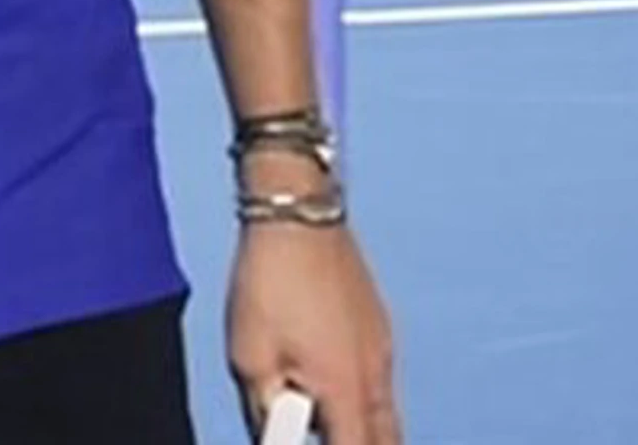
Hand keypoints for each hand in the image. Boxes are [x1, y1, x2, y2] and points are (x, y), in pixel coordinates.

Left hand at [229, 220, 398, 443]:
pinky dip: (363, 401)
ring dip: (363, 430)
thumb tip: (270, 440)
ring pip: (387, 415)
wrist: (298, 215)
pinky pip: (382, 383)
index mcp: (346, 390)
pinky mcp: (380, 327)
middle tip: (324, 436)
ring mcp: (384, 348)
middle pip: (385, 442)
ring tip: (324, 422)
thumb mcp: (249, 359)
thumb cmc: (269, 284)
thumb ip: (264, 414)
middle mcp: (376, 375)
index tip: (308, 444)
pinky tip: (330, 385)